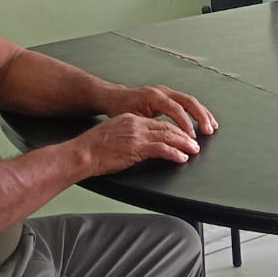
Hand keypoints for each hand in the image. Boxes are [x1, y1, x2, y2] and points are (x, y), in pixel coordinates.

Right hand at [74, 113, 202, 175]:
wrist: (82, 152)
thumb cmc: (93, 148)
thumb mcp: (114, 134)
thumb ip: (129, 135)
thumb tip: (141, 144)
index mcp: (131, 119)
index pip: (158, 122)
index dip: (175, 128)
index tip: (184, 134)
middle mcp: (136, 123)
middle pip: (167, 127)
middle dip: (184, 135)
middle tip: (195, 142)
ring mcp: (137, 134)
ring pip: (168, 136)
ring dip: (184, 144)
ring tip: (193, 150)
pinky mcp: (136, 146)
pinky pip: (161, 149)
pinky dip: (174, 153)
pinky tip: (182, 158)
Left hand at [100, 84, 217, 135]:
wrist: (116, 98)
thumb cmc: (121, 109)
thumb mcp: (132, 120)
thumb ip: (148, 127)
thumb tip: (163, 139)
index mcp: (154, 96)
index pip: (175, 109)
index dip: (185, 124)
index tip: (191, 137)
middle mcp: (163, 92)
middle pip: (188, 101)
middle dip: (200, 117)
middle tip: (208, 131)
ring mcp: (167, 92)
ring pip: (191, 101)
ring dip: (203, 114)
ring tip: (212, 126)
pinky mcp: (170, 96)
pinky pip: (187, 102)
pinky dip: (198, 112)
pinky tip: (205, 121)